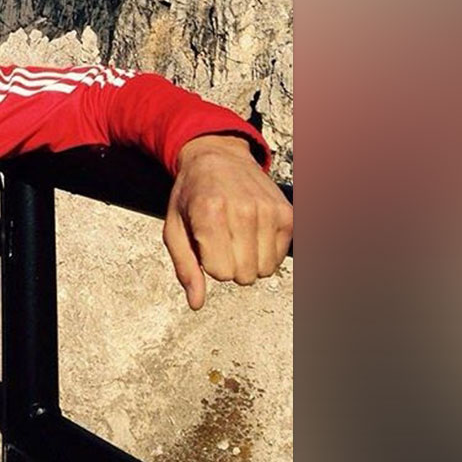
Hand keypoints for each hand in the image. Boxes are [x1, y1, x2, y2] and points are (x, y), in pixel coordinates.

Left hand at [162, 134, 292, 309]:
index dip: (210, 264)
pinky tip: (253, 232)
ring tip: (237, 235)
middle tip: (222, 239)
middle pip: (243, 275)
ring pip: (264, 270)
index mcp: (209, 213)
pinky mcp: (287, 212)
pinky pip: (279, 257)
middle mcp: (242, 210)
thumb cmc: (192, 195)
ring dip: (249, 260)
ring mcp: (268, 210)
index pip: (220, 273)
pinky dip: (266, 252)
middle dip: (230, 265)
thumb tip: (196, 304)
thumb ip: (185, 268)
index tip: (205, 242)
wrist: (217, 157)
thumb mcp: (175, 228)